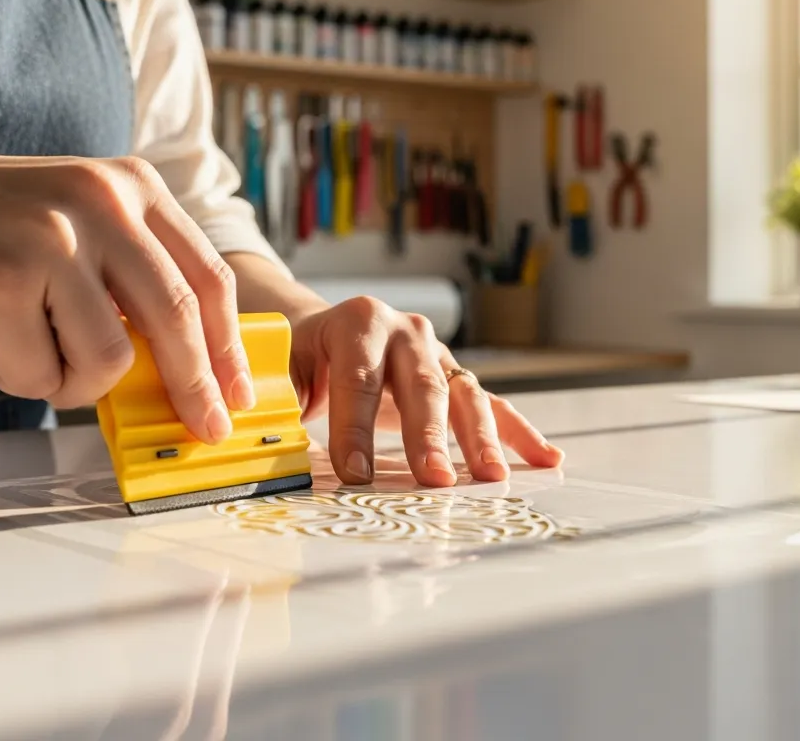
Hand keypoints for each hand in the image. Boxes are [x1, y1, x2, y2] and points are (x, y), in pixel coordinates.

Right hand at [0, 154, 252, 442]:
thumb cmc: (0, 227)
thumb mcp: (86, 223)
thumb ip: (138, 276)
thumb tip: (194, 366)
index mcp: (135, 186)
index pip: (209, 276)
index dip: (229, 344)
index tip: (238, 390)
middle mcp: (102, 203)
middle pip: (178, 316)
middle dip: (195, 385)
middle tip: (204, 425)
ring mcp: (51, 240)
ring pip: (110, 358)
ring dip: (77, 380)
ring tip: (39, 348)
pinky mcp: (0, 282)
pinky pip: (42, 374)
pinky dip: (23, 374)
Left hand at [287, 296, 563, 487]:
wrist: (327, 333)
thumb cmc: (301, 357)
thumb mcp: (280, 366)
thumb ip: (275, 397)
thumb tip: (254, 437)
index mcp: (357, 321)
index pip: (358, 378)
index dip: (355, 427)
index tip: (355, 474)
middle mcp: (405, 331)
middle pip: (420, 384)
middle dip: (427, 435)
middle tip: (434, 478)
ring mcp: (437, 353)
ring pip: (463, 395)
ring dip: (479, 438)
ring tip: (490, 477)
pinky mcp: (456, 377)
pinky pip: (492, 405)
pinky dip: (519, 432)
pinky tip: (546, 459)